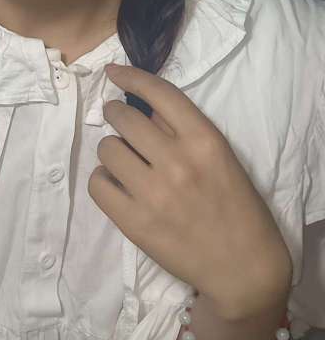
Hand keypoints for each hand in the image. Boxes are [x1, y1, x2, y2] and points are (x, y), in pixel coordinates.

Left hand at [88, 64, 292, 321]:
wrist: (243, 267)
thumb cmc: (234, 206)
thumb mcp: (220, 157)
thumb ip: (182, 130)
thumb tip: (141, 104)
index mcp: (205, 141)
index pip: (159, 93)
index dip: (130, 76)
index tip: (112, 72)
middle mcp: (178, 162)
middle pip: (123, 118)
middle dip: (115, 115)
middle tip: (119, 123)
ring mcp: (153, 193)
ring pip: (106, 148)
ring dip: (112, 150)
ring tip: (125, 162)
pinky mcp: (134, 222)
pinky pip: (97, 183)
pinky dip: (103, 180)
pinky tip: (117, 185)